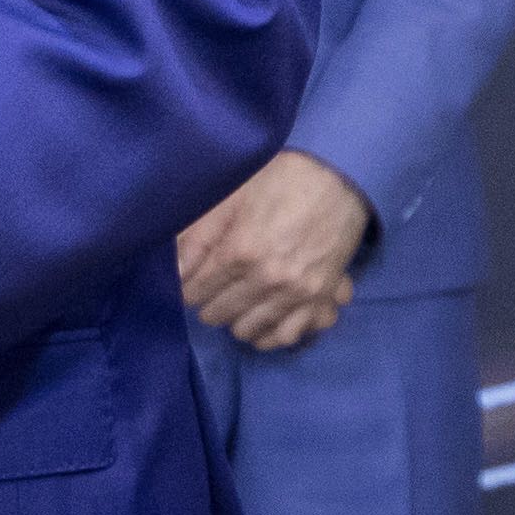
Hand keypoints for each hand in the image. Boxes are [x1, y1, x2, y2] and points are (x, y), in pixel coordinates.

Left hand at [177, 149, 371, 353]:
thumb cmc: (278, 181)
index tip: (190, 284)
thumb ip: (198, 237)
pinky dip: (270, 336)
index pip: (195, 292)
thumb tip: (174, 272)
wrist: (339, 179)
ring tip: (233, 308)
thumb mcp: (229, 198)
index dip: (187, 289)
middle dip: (207, 305)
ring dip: (235, 321)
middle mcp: (267, 279)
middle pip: (219, 313)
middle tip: (209, 294)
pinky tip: (260, 328)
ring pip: (250, 329)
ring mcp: (296, 292)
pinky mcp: (320, 297)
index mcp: (240, 252)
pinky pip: (289, 334)